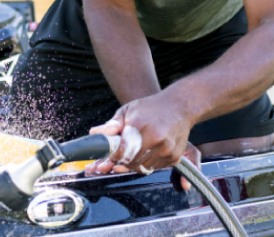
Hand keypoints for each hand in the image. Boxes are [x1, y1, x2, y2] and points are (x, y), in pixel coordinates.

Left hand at [84, 94, 201, 189]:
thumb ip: (112, 125)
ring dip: (135, 163)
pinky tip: (148, 151)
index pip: (121, 153)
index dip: (113, 157)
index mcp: (140, 126)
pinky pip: (155, 168)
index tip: (110, 156)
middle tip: (119, 156)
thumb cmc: (151, 108)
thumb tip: (94, 134)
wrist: (179, 106)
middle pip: (131, 163)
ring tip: (134, 152)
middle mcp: (156, 139)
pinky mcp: (174, 157)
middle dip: (122, 162)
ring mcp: (167, 149)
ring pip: (143, 168)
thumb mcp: (128, 111)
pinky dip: (148, 163)